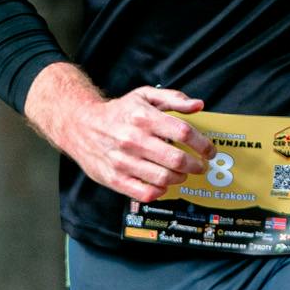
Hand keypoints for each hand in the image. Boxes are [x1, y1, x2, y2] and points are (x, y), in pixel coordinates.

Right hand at [24, 63, 208, 201]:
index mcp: (143, 117)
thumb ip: (173, 99)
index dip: (202, 144)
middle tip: (199, 166)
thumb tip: (198, 105)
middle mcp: (133, 139)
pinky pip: (146, 193)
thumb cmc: (118, 112)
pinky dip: (160, 191)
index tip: (209, 150)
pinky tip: (163, 184)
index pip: (183, 132)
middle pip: (177, 159)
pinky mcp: (115, 179)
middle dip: (195, 165)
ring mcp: (123, 161)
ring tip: (182, 174)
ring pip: (164, 178)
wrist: (80, 125)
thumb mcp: (144, 96)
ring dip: (180, 178)